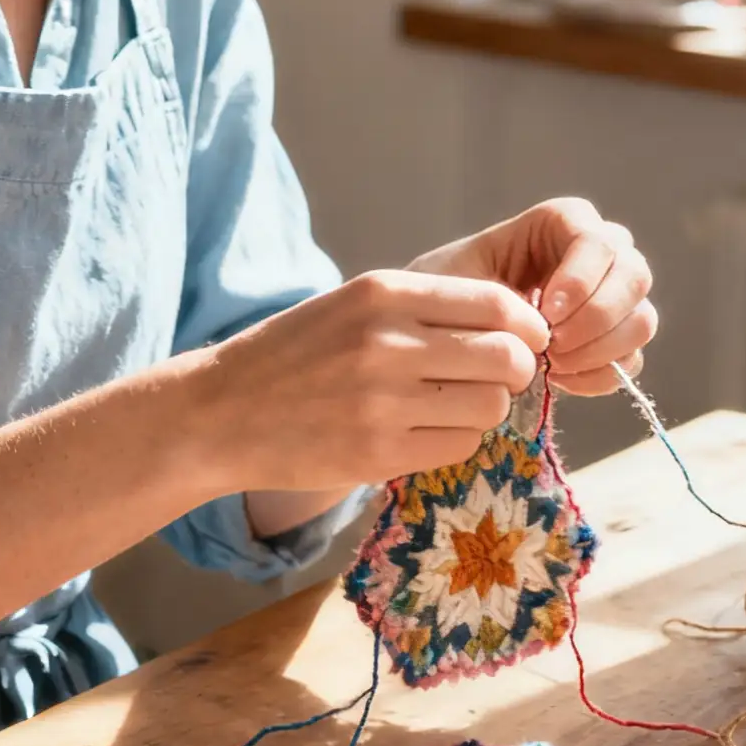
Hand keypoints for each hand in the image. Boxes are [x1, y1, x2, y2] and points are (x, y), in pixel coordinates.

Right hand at [198, 268, 551, 494]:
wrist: (218, 412)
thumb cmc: (294, 354)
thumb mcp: (351, 305)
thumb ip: (424, 308)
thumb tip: (515, 325)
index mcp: (382, 293)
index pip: (496, 304)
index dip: (527, 327)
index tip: (526, 341)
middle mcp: (386, 341)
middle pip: (506, 358)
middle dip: (515, 372)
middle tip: (495, 379)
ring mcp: (381, 401)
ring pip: (489, 407)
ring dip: (484, 409)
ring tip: (450, 406)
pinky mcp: (377, 452)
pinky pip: (458, 446)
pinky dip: (456, 440)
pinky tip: (426, 432)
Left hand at [411, 197, 654, 396]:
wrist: (443, 326)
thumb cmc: (446, 291)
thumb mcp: (456, 279)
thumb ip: (497, 293)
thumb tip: (542, 325)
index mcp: (561, 222)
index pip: (598, 240)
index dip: (581, 279)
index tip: (547, 315)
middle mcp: (599, 253)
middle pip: (634, 275)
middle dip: (597, 318)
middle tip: (553, 347)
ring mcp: (614, 297)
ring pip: (641, 319)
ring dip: (601, 349)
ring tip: (553, 366)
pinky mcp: (615, 339)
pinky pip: (630, 360)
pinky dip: (599, 375)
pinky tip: (559, 380)